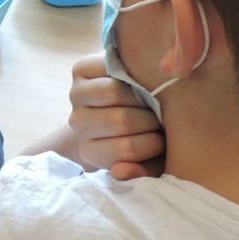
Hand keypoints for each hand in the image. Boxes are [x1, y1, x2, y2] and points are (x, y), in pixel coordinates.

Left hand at [68, 54, 164, 178]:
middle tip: (159, 116)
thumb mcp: (152, 159)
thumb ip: (144, 171)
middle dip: (149, 118)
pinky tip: (137, 79)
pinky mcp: (80, 70)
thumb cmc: (146, 135)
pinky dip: (127, 71)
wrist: (133, 101)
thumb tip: (121, 170)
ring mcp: (76, 96)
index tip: (162, 138)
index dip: (153, 142)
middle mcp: (78, 124)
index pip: (125, 149)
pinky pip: (106, 68)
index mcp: (91, 151)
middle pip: (119, 120)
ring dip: (139, 94)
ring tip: (150, 99)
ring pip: (112, 93)